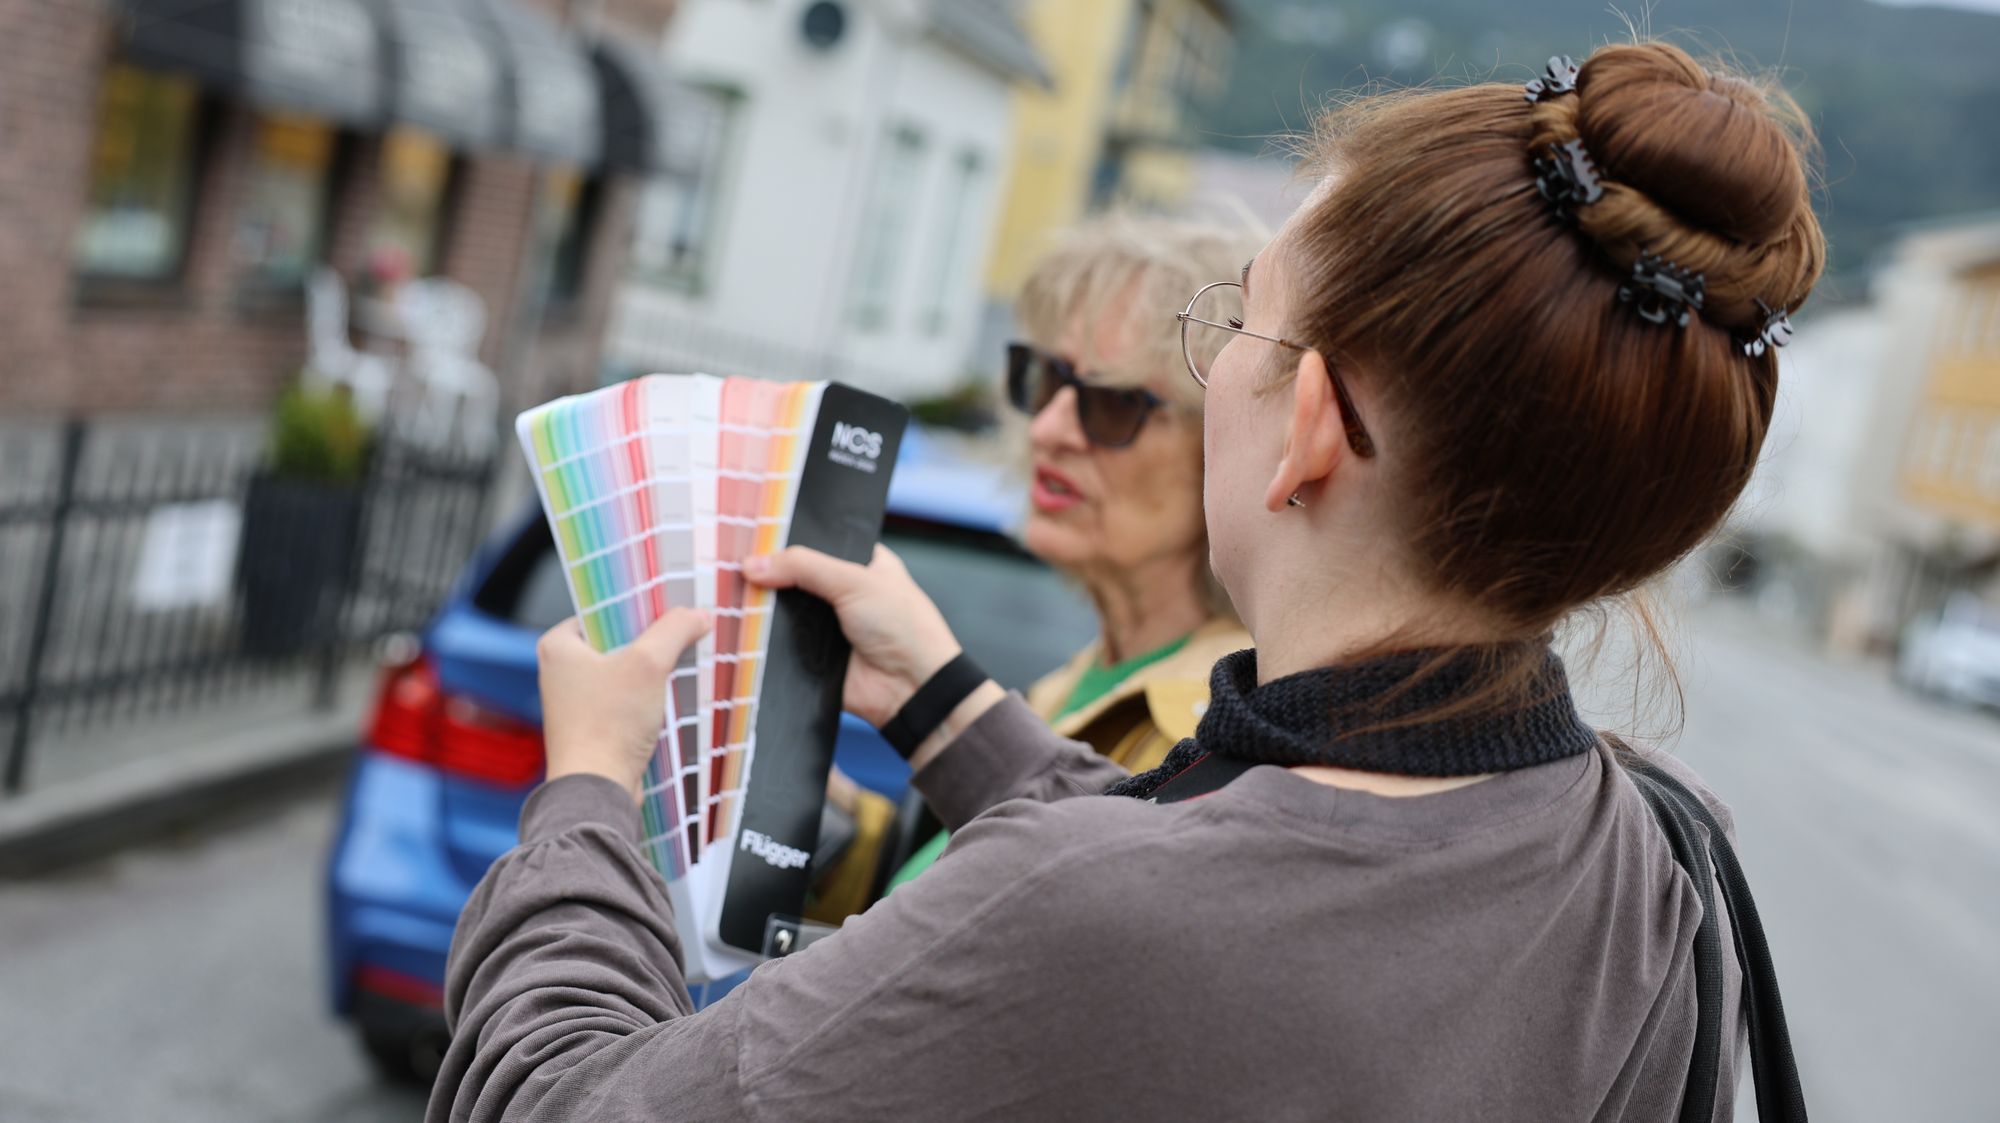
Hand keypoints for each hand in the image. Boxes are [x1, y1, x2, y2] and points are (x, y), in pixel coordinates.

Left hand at [536, 608, 711, 799]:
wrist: (597, 790)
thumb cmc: (608, 727)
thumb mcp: (649, 664)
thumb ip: (675, 629)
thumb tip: (697, 615)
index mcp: (558, 645)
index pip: (606, 609)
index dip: (641, 607)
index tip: (671, 608)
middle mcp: (561, 671)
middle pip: (619, 641)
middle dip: (652, 642)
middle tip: (682, 636)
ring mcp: (576, 702)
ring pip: (625, 671)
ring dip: (654, 672)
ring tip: (681, 668)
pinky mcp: (593, 726)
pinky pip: (626, 699)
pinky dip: (648, 698)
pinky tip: (671, 699)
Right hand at [742, 544, 961, 727]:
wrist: (911, 688)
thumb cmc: (903, 627)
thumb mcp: (854, 581)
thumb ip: (804, 567)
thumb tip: (753, 564)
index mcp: (860, 563)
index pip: (815, 542)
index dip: (786, 540)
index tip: (752, 535)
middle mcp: (842, 591)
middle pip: (793, 577)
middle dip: (769, 575)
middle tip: (734, 564)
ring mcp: (826, 624)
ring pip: (782, 611)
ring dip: (763, 608)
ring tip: (732, 593)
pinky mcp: (812, 655)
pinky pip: (779, 644)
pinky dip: (764, 639)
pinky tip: (743, 627)